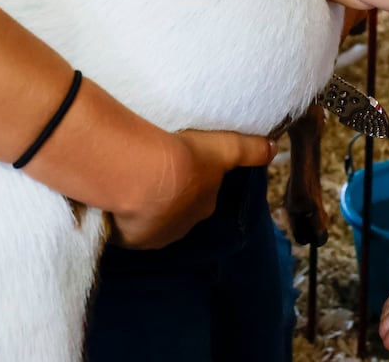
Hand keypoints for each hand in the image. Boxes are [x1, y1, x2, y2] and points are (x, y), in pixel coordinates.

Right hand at [111, 129, 273, 248]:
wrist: (145, 175)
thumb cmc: (187, 158)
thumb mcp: (225, 148)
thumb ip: (249, 149)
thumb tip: (273, 149)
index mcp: (204, 206)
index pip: (201, 196)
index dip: (192, 182)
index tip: (179, 168)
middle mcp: (182, 226)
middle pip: (176, 211)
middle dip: (168, 197)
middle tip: (153, 173)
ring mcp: (154, 236)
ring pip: (150, 220)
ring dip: (144, 206)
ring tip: (131, 182)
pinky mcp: (129, 240)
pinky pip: (125, 227)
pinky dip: (122, 215)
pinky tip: (115, 196)